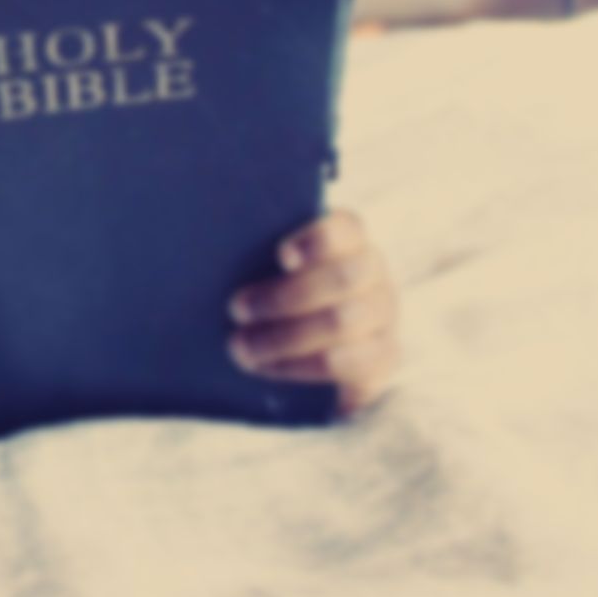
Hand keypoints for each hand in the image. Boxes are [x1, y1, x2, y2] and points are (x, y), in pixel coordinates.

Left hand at [225, 209, 399, 416]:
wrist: (301, 349)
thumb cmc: (273, 294)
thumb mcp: (266, 270)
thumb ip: (256, 257)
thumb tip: (214, 253)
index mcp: (348, 240)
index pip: (346, 228)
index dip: (317, 240)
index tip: (281, 256)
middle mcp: (373, 272)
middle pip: (344, 277)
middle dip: (284, 296)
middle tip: (236, 309)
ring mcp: (383, 315)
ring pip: (342, 321)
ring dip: (284, 336)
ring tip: (241, 347)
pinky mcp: (383, 357)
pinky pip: (347, 363)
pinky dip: (300, 366)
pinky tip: (268, 367)